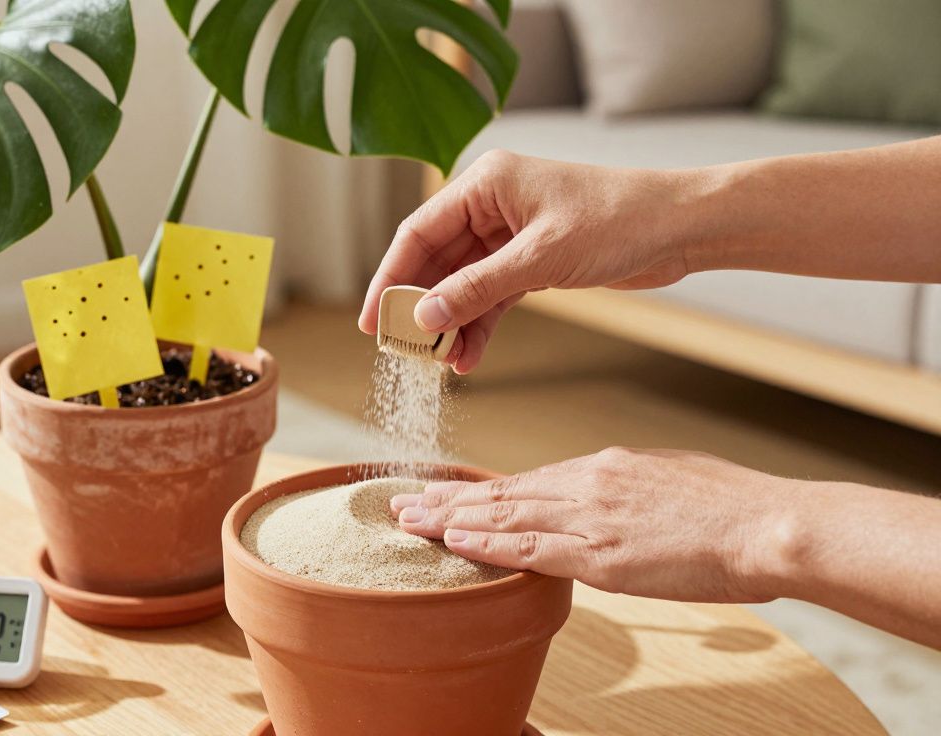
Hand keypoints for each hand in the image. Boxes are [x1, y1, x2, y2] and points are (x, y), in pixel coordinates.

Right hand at [357, 150, 694, 373]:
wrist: (681, 227)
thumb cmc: (619, 219)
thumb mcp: (540, 258)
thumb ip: (478, 289)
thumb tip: (425, 318)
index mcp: (485, 183)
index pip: (418, 232)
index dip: (390, 277)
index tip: (372, 320)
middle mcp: (491, 205)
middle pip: (435, 261)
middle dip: (420, 307)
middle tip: (402, 349)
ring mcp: (510, 234)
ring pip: (462, 284)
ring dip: (451, 323)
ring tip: (441, 362)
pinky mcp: (531, 261)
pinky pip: (491, 297)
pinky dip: (480, 326)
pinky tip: (470, 357)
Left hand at [390, 448, 791, 602]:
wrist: (767, 524)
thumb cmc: (734, 506)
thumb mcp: (671, 479)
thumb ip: (628, 488)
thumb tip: (610, 496)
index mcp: (604, 466)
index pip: (528, 480)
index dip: (482, 489)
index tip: (448, 491)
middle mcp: (587, 483)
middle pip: (502, 491)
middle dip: (448, 498)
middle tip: (402, 501)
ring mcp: (589, 517)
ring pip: (503, 515)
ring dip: (449, 518)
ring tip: (408, 520)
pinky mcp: (599, 553)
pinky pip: (529, 548)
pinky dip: (486, 543)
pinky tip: (453, 540)